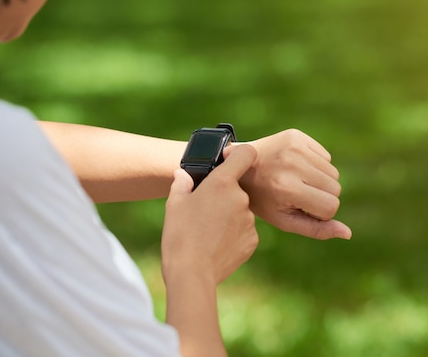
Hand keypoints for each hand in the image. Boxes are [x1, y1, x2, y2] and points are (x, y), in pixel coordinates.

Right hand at [162, 144, 258, 283]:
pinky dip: (233, 234)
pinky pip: (244, 230)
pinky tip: (216, 244)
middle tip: (205, 211)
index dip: (239, 154)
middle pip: (237, 188)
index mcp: (222, 183)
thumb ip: (182, 184)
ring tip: (208, 232)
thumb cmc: (179, 235)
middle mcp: (241, 198)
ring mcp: (250, 220)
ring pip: (240, 211)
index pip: (246, 153)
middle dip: (224, 196)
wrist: (192, 273)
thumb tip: (183, 174)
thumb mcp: (174, 204)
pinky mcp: (253, 240)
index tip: (230, 160)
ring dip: (229, 216)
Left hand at [241, 129, 351, 240]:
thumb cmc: (262, 199)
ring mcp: (295, 147)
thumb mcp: (285, 220)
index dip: (319, 212)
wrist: (239, 167)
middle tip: (297, 194)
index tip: (301, 208)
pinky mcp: (297, 135)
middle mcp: (292, 164)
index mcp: (287, 188)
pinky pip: (326, 157)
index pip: (331, 206)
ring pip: (333, 173)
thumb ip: (317, 229)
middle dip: (321, 196)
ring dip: (319, 181)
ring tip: (296, 180)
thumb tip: (348, 233)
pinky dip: (316, 165)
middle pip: (335, 188)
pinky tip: (295, 167)